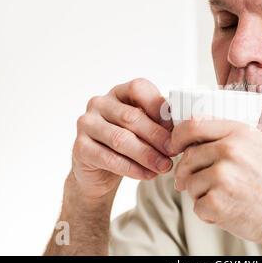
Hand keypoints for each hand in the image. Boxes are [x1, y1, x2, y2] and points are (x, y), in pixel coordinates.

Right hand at [71, 78, 173, 200]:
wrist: (99, 172)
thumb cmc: (127, 144)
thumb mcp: (145, 130)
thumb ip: (160, 124)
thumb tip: (181, 128)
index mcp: (119, 93)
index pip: (138, 88)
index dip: (158, 106)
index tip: (175, 126)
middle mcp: (100, 103)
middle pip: (132, 117)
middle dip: (156, 136)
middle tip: (173, 151)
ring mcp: (87, 124)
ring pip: (121, 139)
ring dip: (147, 155)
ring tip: (164, 166)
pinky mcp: (80, 147)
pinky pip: (109, 158)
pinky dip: (132, 168)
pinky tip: (148, 174)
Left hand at [168, 117, 261, 254]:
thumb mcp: (258, 147)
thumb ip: (227, 139)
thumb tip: (189, 144)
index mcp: (239, 132)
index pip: (193, 125)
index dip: (178, 136)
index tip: (175, 146)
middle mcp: (229, 150)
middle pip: (188, 157)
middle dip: (188, 172)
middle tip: (200, 183)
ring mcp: (222, 177)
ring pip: (190, 183)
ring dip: (202, 194)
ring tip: (229, 197)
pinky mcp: (217, 203)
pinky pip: (197, 206)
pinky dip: (209, 212)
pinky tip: (231, 210)